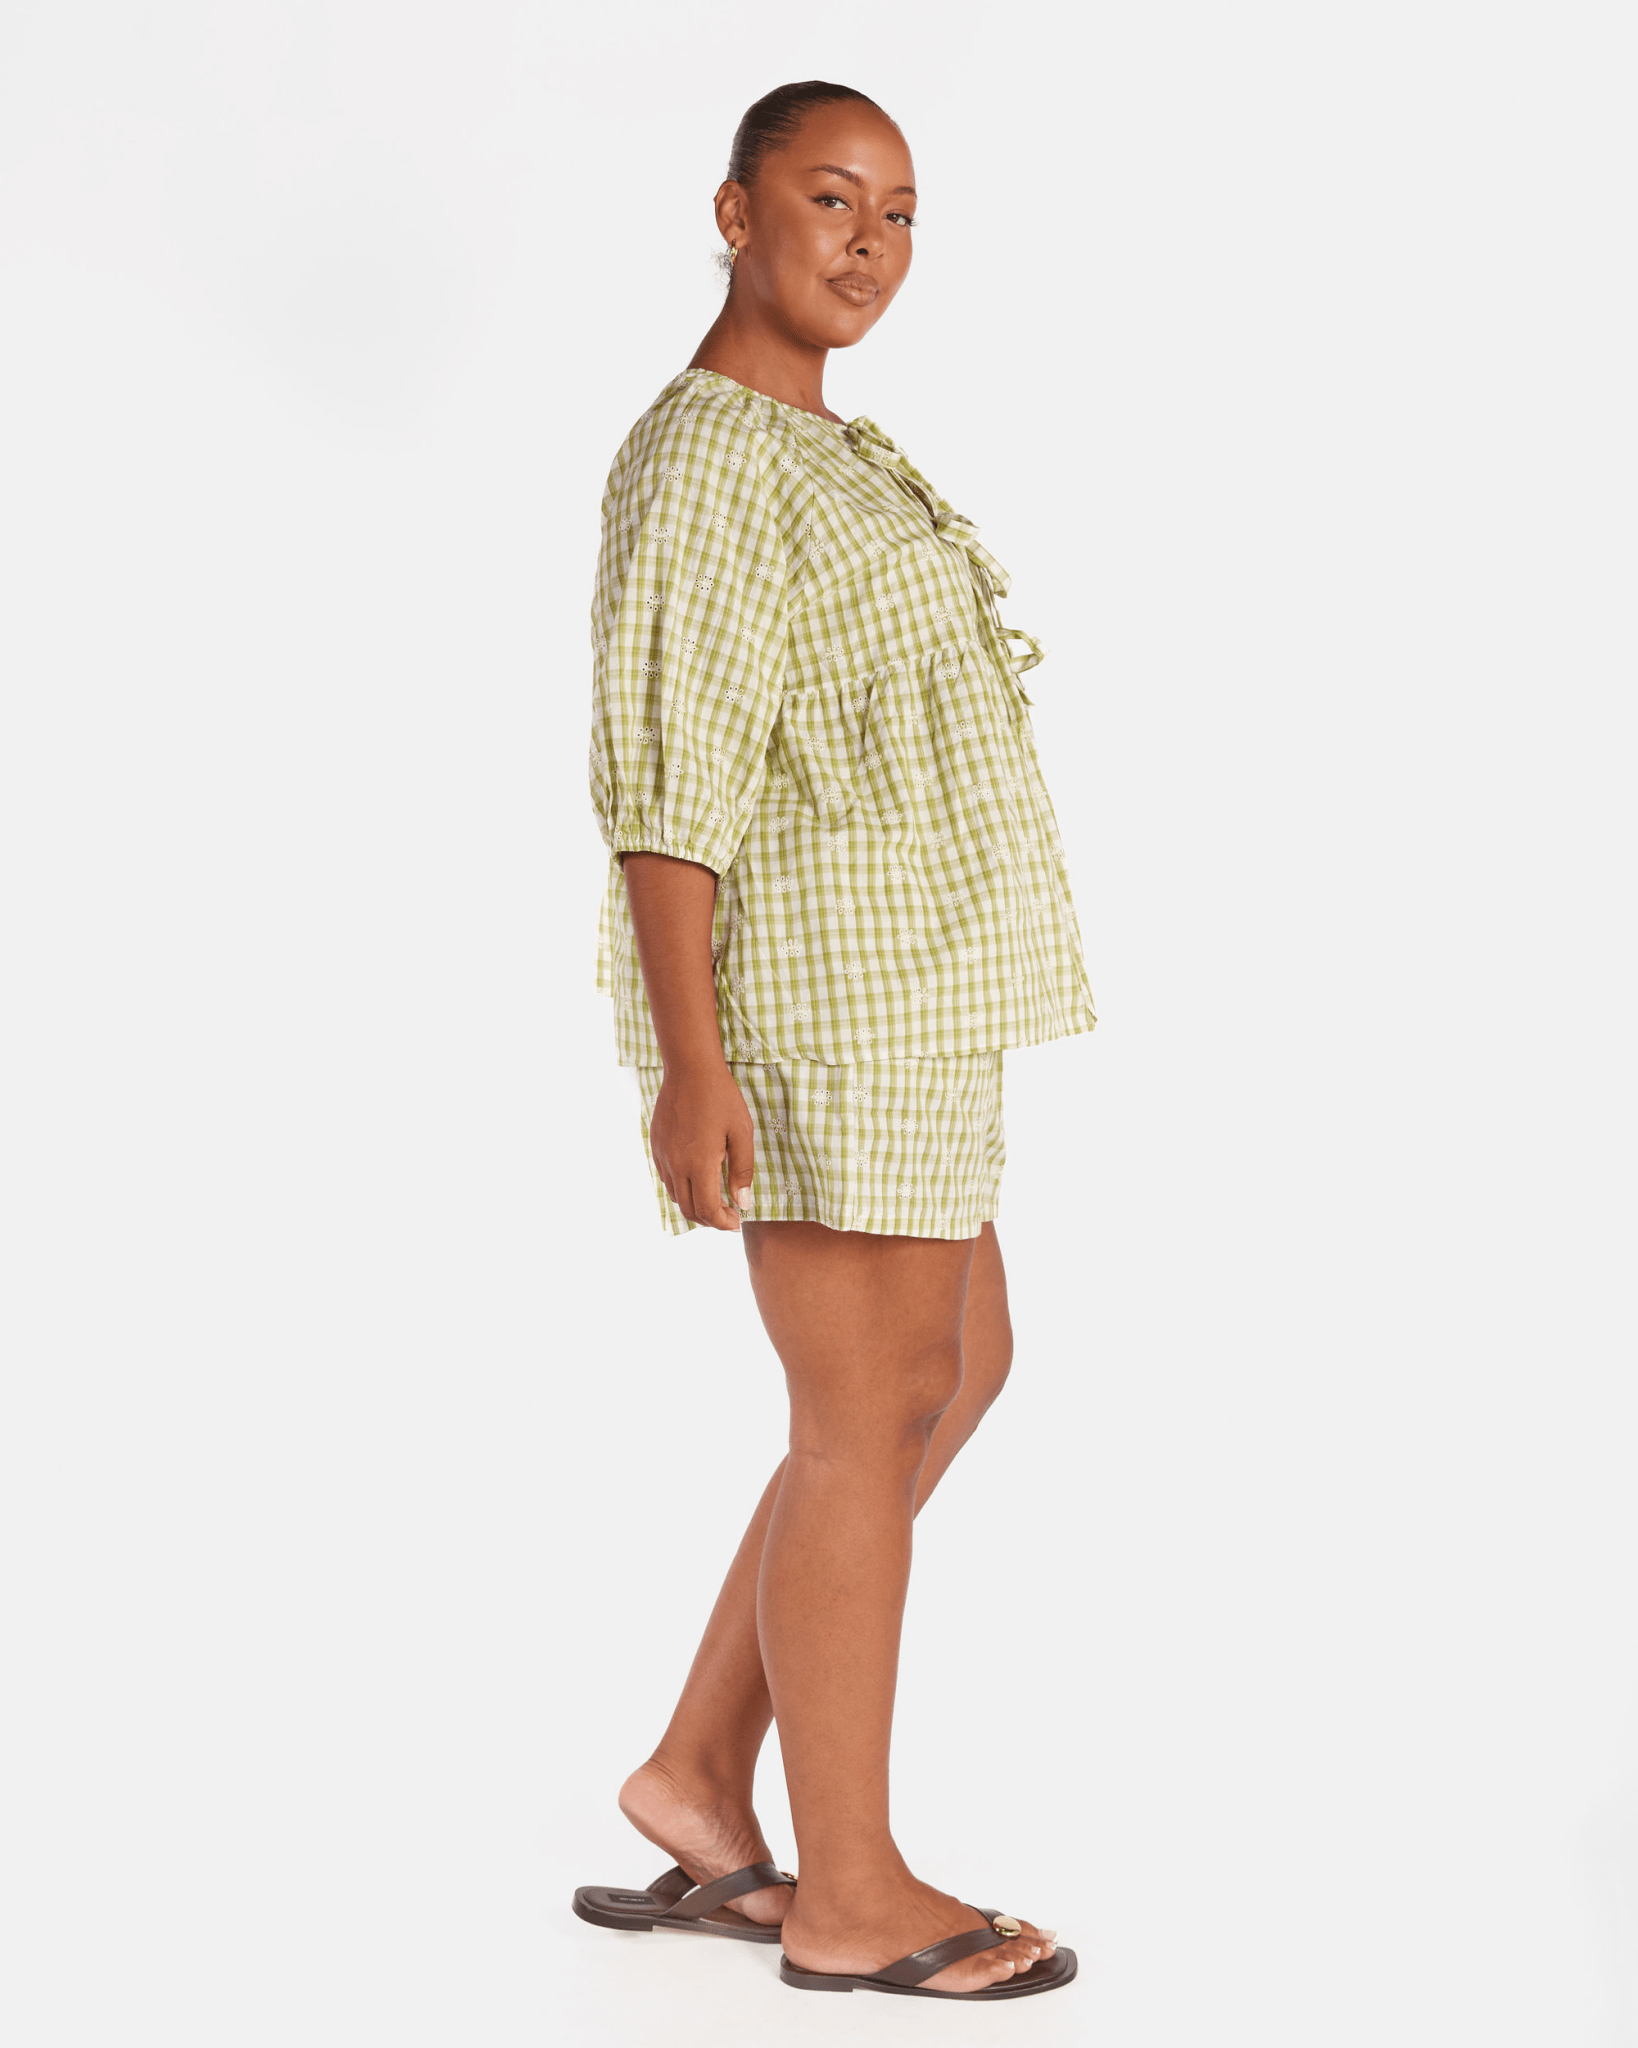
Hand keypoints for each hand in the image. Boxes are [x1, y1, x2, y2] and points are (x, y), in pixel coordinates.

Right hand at [649, 1062, 755, 1230]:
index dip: (723, 1223)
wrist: (690, 1069)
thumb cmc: (721, 1098)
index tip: (737, 1221)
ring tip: (716, 1198)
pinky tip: (699, 1178)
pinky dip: (683, 1189)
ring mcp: (663, 1156)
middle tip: (730, 1214)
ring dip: (696, 1205)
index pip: (708, 1210)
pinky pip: (667, 1179)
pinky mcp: (656, 1147)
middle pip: (690, 1210)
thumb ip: (741, 1171)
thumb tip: (743, 1203)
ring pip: (676, 1197)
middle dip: (711, 1220)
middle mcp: (676, 1165)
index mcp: (699, 1163)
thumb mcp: (741, 1133)